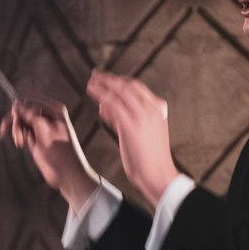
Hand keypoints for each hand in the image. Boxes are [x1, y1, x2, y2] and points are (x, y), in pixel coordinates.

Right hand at [0, 96, 100, 207]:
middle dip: (16, 121)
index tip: (14, 117)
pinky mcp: (34, 138)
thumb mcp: (45, 130)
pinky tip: (20, 144)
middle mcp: (47, 117)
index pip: (31, 100)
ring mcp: (40, 128)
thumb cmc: (62, 152)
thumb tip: (17, 104)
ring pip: (20, 122)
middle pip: (23, 111)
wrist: (66, 174)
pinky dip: (18, 137)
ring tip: (20, 142)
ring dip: (16, 131)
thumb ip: (30, 116)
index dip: (20, 108)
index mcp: (54, 110)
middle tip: (15, 134)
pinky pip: (21, 132)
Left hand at [85, 71, 180, 207]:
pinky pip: (113, 104)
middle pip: (128, 86)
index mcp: (158, 109)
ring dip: (103, 85)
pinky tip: (92, 93)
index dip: (120, 81)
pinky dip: (101, 96)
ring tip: (90, 82)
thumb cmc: (149, 159)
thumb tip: (105, 107)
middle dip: (109, 79)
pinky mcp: (132, 125)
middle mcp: (152, 109)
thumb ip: (123, 118)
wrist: (158, 175)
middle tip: (95, 75)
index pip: (137, 88)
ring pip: (119, 93)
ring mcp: (142, 116)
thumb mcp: (140, 133)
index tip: (107, 79)